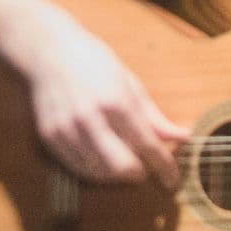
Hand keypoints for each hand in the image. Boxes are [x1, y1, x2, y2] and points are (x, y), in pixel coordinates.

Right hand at [18, 10, 187, 186]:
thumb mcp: (130, 84)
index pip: (148, 145)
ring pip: (99, 172)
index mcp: (116, 102)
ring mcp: (68, 130)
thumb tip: (182, 137)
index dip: (165, 167)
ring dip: (117, 175)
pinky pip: (78, 168)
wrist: (48, 51)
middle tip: (146, 170)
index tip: (173, 180)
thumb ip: (154, 117)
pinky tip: (103, 162)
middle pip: (122, 167)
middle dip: (140, 175)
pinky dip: (95, 171)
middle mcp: (90, 118)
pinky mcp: (51, 137)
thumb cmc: (93, 63)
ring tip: (125, 163)